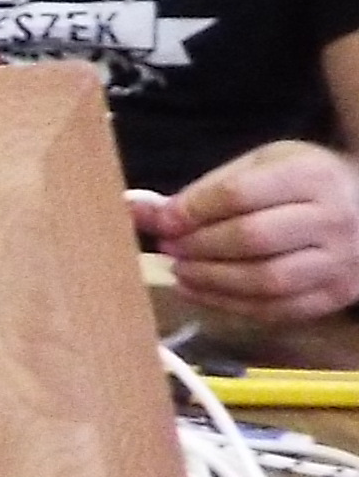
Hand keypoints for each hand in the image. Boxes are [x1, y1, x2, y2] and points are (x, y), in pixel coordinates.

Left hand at [141, 145, 358, 324]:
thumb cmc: (302, 184)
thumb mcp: (260, 168)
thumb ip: (203, 190)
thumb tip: (137, 210)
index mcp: (310, 176)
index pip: (240, 194)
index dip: (193, 210)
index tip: (163, 220)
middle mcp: (332, 219)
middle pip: (252, 239)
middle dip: (199, 247)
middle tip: (168, 248)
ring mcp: (339, 262)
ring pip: (266, 281)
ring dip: (211, 280)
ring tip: (180, 271)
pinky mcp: (336, 295)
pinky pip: (278, 309)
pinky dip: (230, 305)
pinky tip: (200, 291)